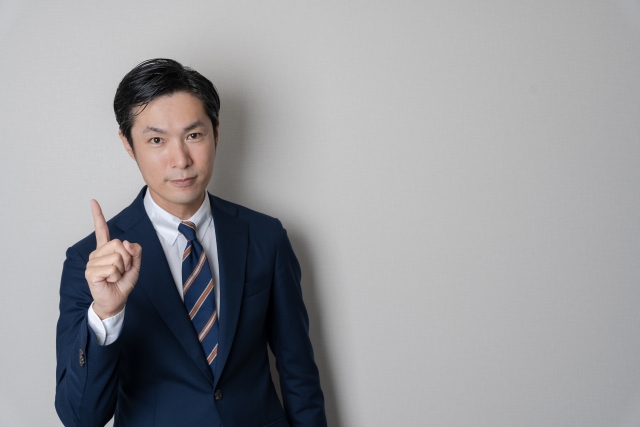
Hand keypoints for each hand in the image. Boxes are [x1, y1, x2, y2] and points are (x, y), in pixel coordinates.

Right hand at [85, 200, 141, 318]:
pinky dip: (116, 276)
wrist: (115, 301)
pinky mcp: (91, 272)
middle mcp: (97, 253)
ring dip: (122, 269)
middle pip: (119, 244)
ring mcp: (92, 262)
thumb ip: (135, 252)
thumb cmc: (122, 283)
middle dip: (127, 259)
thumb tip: (127, 242)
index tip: (93, 201)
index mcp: (106, 250)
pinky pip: (112, 268)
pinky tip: (109, 280)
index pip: (101, 229)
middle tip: (122, 270)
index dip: (98, 215)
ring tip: (115, 277)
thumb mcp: (135, 266)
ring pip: (117, 257)